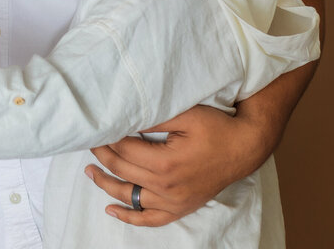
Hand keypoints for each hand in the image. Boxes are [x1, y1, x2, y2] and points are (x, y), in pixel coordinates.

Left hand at [87, 104, 250, 225]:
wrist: (244, 148)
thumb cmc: (216, 128)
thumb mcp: (184, 115)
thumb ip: (152, 117)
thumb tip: (124, 116)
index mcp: (165, 163)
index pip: (123, 149)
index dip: (107, 137)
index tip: (97, 128)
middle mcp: (167, 187)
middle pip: (122, 171)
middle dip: (101, 155)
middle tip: (89, 142)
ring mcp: (174, 201)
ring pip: (129, 197)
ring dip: (105, 184)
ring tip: (90, 171)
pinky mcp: (181, 208)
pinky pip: (151, 219)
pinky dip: (130, 217)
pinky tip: (111, 210)